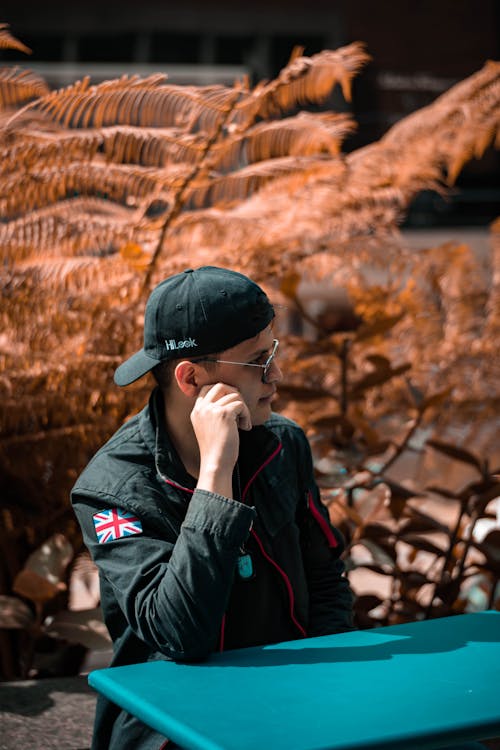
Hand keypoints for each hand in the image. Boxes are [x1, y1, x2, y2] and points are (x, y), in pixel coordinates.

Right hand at [191, 383, 250, 497]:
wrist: (215, 464)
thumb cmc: (217, 449)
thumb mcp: (210, 427)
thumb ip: (215, 412)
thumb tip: (233, 395)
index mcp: (196, 411)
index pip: (208, 388)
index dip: (223, 392)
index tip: (232, 405)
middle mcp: (202, 408)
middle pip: (221, 385)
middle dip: (235, 394)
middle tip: (240, 410)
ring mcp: (212, 410)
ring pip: (234, 395)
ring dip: (243, 409)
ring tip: (243, 424)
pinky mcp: (224, 414)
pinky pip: (241, 405)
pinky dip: (246, 416)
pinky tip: (245, 428)